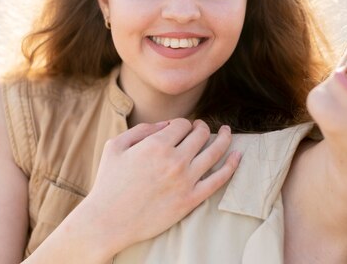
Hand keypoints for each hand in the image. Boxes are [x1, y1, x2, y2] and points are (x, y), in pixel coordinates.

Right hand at [73, 118, 240, 257]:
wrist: (107, 221)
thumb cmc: (108, 183)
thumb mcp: (116, 146)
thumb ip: (141, 129)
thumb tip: (166, 125)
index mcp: (156, 144)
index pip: (183, 124)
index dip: (183, 123)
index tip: (180, 129)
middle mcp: (175, 160)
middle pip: (201, 134)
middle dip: (202, 127)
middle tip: (202, 128)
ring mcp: (185, 180)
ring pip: (215, 151)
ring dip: (224, 138)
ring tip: (227, 132)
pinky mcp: (191, 200)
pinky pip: (219, 179)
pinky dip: (232, 166)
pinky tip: (238, 156)